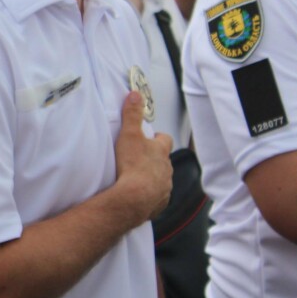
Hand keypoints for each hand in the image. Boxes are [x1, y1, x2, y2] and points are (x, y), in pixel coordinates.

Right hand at [112, 91, 172, 222]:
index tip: (150, 137)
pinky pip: (156, 196)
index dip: (158, 137)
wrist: (134, 198)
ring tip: (136, 177)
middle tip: (139, 157)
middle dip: (154, 158)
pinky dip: (149, 194)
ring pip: (161, 178)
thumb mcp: (129, 134)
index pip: (165, 139)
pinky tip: (138, 194)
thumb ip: (132, 114)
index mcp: (161, 151)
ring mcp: (165, 186)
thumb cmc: (133, 166)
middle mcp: (167, 168)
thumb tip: (136, 95)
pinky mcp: (159, 202)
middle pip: (163, 160)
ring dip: (152, 177)